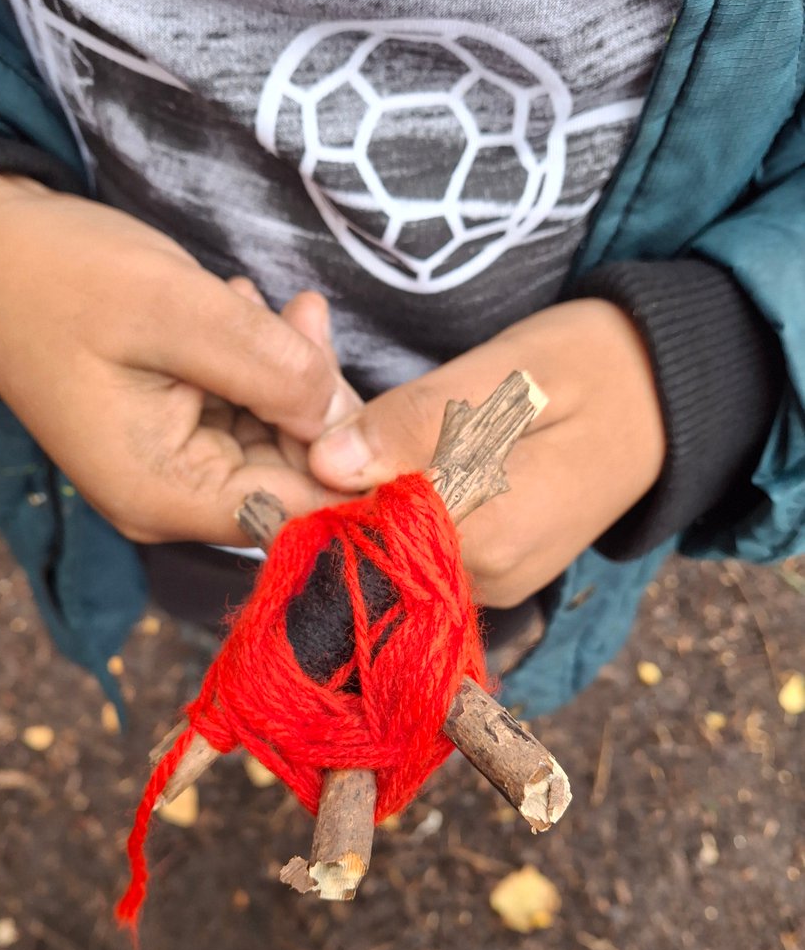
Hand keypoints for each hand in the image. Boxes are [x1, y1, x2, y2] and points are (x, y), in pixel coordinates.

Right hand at [0, 173, 359, 542]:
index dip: (355, 466)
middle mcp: (172, 499)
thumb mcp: (173, 307)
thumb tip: (347, 419)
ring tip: (262, 304)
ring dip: (289, 371)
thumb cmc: (60, 275)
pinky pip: (250, 412)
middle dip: (316, 398)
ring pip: (278, 437)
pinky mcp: (179, 434)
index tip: (396, 408)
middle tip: (306, 316)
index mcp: (163, 493)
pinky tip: (240, 312)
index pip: (296, 512)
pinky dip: (261, 365)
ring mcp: (176, 469)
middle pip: (294, 472)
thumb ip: (270, 366)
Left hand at [308, 300, 666, 606]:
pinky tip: (373, 446)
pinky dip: (384, 495)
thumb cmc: (593, 368)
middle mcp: (481, 578)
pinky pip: (413, 539)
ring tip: (334, 411)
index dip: (304, 485)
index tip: (283, 423)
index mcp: (487, 534)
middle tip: (305, 400)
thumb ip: (419, 422)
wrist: (668, 399)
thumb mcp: (508, 374)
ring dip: (349, 485)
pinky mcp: (486, 568)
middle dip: (321, 478)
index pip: (359, 534)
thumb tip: (327, 463)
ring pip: (383, 541)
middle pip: (364, 542)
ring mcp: (486, 581)